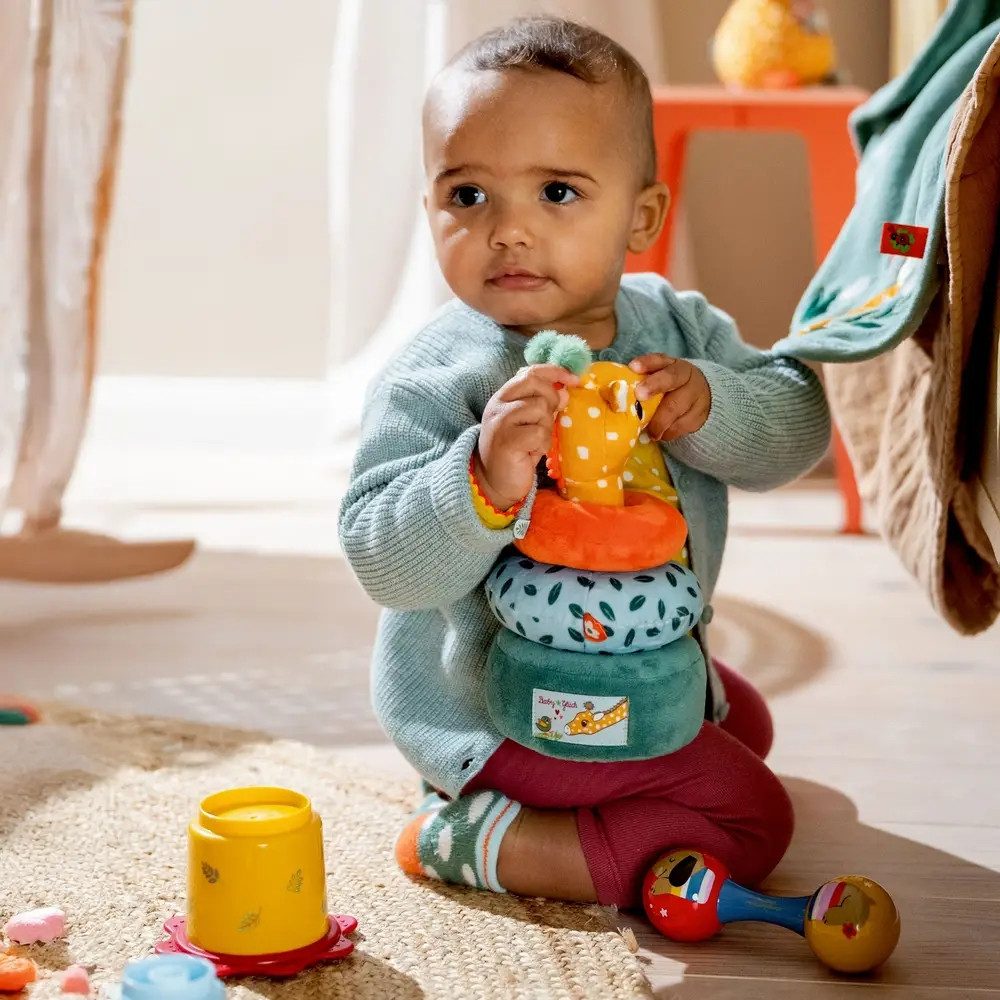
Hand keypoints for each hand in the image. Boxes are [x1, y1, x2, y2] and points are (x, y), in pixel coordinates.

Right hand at [475, 364, 578, 509]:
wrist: (494, 482)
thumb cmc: (515, 451)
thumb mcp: (529, 423)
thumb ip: (543, 404)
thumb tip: (565, 390)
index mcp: (503, 397)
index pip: (530, 372)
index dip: (555, 371)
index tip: (574, 379)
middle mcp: (498, 406)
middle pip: (536, 385)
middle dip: (551, 400)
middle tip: (547, 421)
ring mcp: (500, 423)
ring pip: (539, 408)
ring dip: (545, 427)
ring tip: (535, 441)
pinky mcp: (507, 442)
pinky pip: (539, 432)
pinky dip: (542, 444)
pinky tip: (532, 453)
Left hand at [629, 354, 710, 441]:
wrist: (701, 396)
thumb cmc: (669, 388)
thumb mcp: (660, 378)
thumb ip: (642, 380)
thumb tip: (615, 392)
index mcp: (672, 365)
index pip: (659, 360)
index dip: (646, 363)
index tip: (633, 367)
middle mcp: (686, 377)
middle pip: (671, 380)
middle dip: (653, 387)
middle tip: (639, 396)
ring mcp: (695, 396)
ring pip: (676, 407)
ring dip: (659, 420)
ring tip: (648, 430)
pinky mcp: (698, 416)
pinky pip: (681, 426)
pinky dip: (667, 433)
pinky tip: (659, 435)